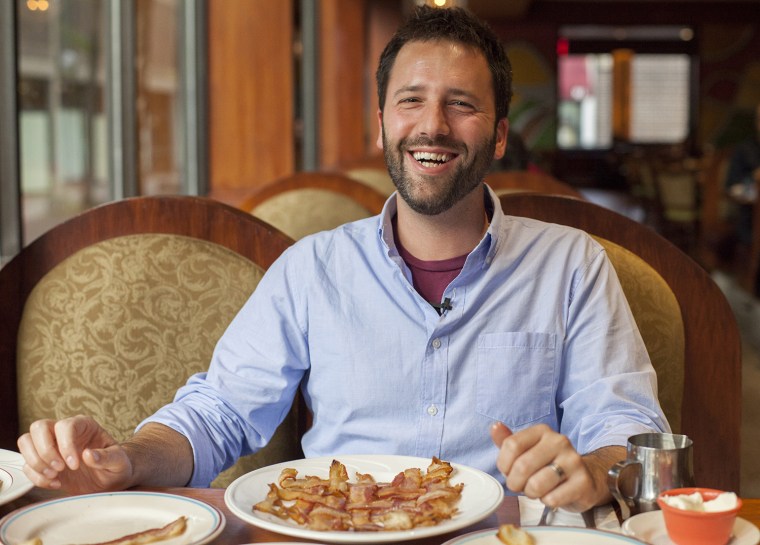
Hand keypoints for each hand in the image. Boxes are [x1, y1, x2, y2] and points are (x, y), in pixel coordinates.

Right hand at [17, 415, 133, 493]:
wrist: (110, 479)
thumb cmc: (116, 466)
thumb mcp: (119, 462)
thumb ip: (106, 457)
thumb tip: (88, 454)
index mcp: (84, 425)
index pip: (65, 425)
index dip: (66, 445)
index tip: (74, 465)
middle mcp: (64, 432)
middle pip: (38, 427)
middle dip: (45, 450)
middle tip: (60, 468)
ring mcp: (51, 446)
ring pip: (26, 441)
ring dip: (36, 462)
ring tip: (55, 476)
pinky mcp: (43, 463)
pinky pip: (26, 465)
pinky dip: (36, 477)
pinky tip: (56, 483)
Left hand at [490, 422, 616, 511]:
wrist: (585, 479)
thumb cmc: (549, 465)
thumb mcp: (527, 450)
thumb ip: (508, 441)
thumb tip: (495, 426)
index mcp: (542, 431)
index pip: (512, 445)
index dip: (504, 464)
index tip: (508, 471)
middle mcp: (559, 441)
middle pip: (522, 466)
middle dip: (515, 483)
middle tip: (521, 486)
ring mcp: (573, 461)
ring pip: (536, 484)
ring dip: (531, 493)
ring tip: (537, 490)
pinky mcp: (582, 482)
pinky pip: (552, 498)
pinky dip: (547, 501)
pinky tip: (553, 495)